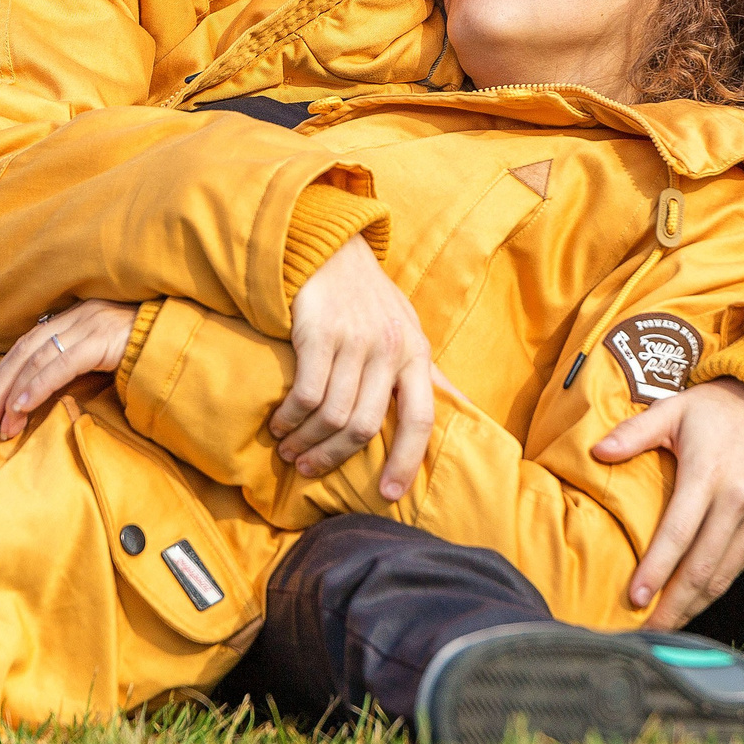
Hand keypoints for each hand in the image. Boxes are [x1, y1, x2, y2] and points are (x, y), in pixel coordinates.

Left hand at [0, 300, 136, 438]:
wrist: (181, 341)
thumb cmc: (144, 354)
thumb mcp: (102, 356)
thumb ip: (73, 364)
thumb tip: (37, 392)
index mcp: (73, 318)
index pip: (24, 347)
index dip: (0, 377)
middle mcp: (77, 316)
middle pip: (22, 353)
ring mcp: (89, 325)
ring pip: (36, 360)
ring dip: (12, 396)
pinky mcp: (101, 340)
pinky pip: (60, 366)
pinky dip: (36, 388)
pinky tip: (21, 408)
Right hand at [271, 235, 433, 499]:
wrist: (330, 249)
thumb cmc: (369, 299)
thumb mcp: (408, 329)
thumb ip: (427, 372)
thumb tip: (463, 410)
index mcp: (417, 353)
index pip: (421, 419)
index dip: (408, 461)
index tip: (389, 494)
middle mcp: (391, 349)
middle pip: (366, 426)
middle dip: (334, 457)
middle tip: (310, 470)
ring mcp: (355, 341)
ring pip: (334, 415)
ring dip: (307, 442)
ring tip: (290, 451)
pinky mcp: (321, 333)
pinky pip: (306, 394)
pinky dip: (291, 418)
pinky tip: (280, 425)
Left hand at [590, 377, 743, 630]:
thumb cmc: (720, 410)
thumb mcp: (675, 409)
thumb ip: (635, 431)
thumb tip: (596, 451)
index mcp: (707, 474)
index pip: (678, 533)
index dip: (656, 570)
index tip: (635, 598)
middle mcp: (736, 501)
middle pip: (703, 568)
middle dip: (673, 606)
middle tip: (646, 632)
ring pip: (724, 576)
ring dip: (694, 606)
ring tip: (666, 627)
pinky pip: (740, 567)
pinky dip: (716, 589)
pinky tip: (694, 602)